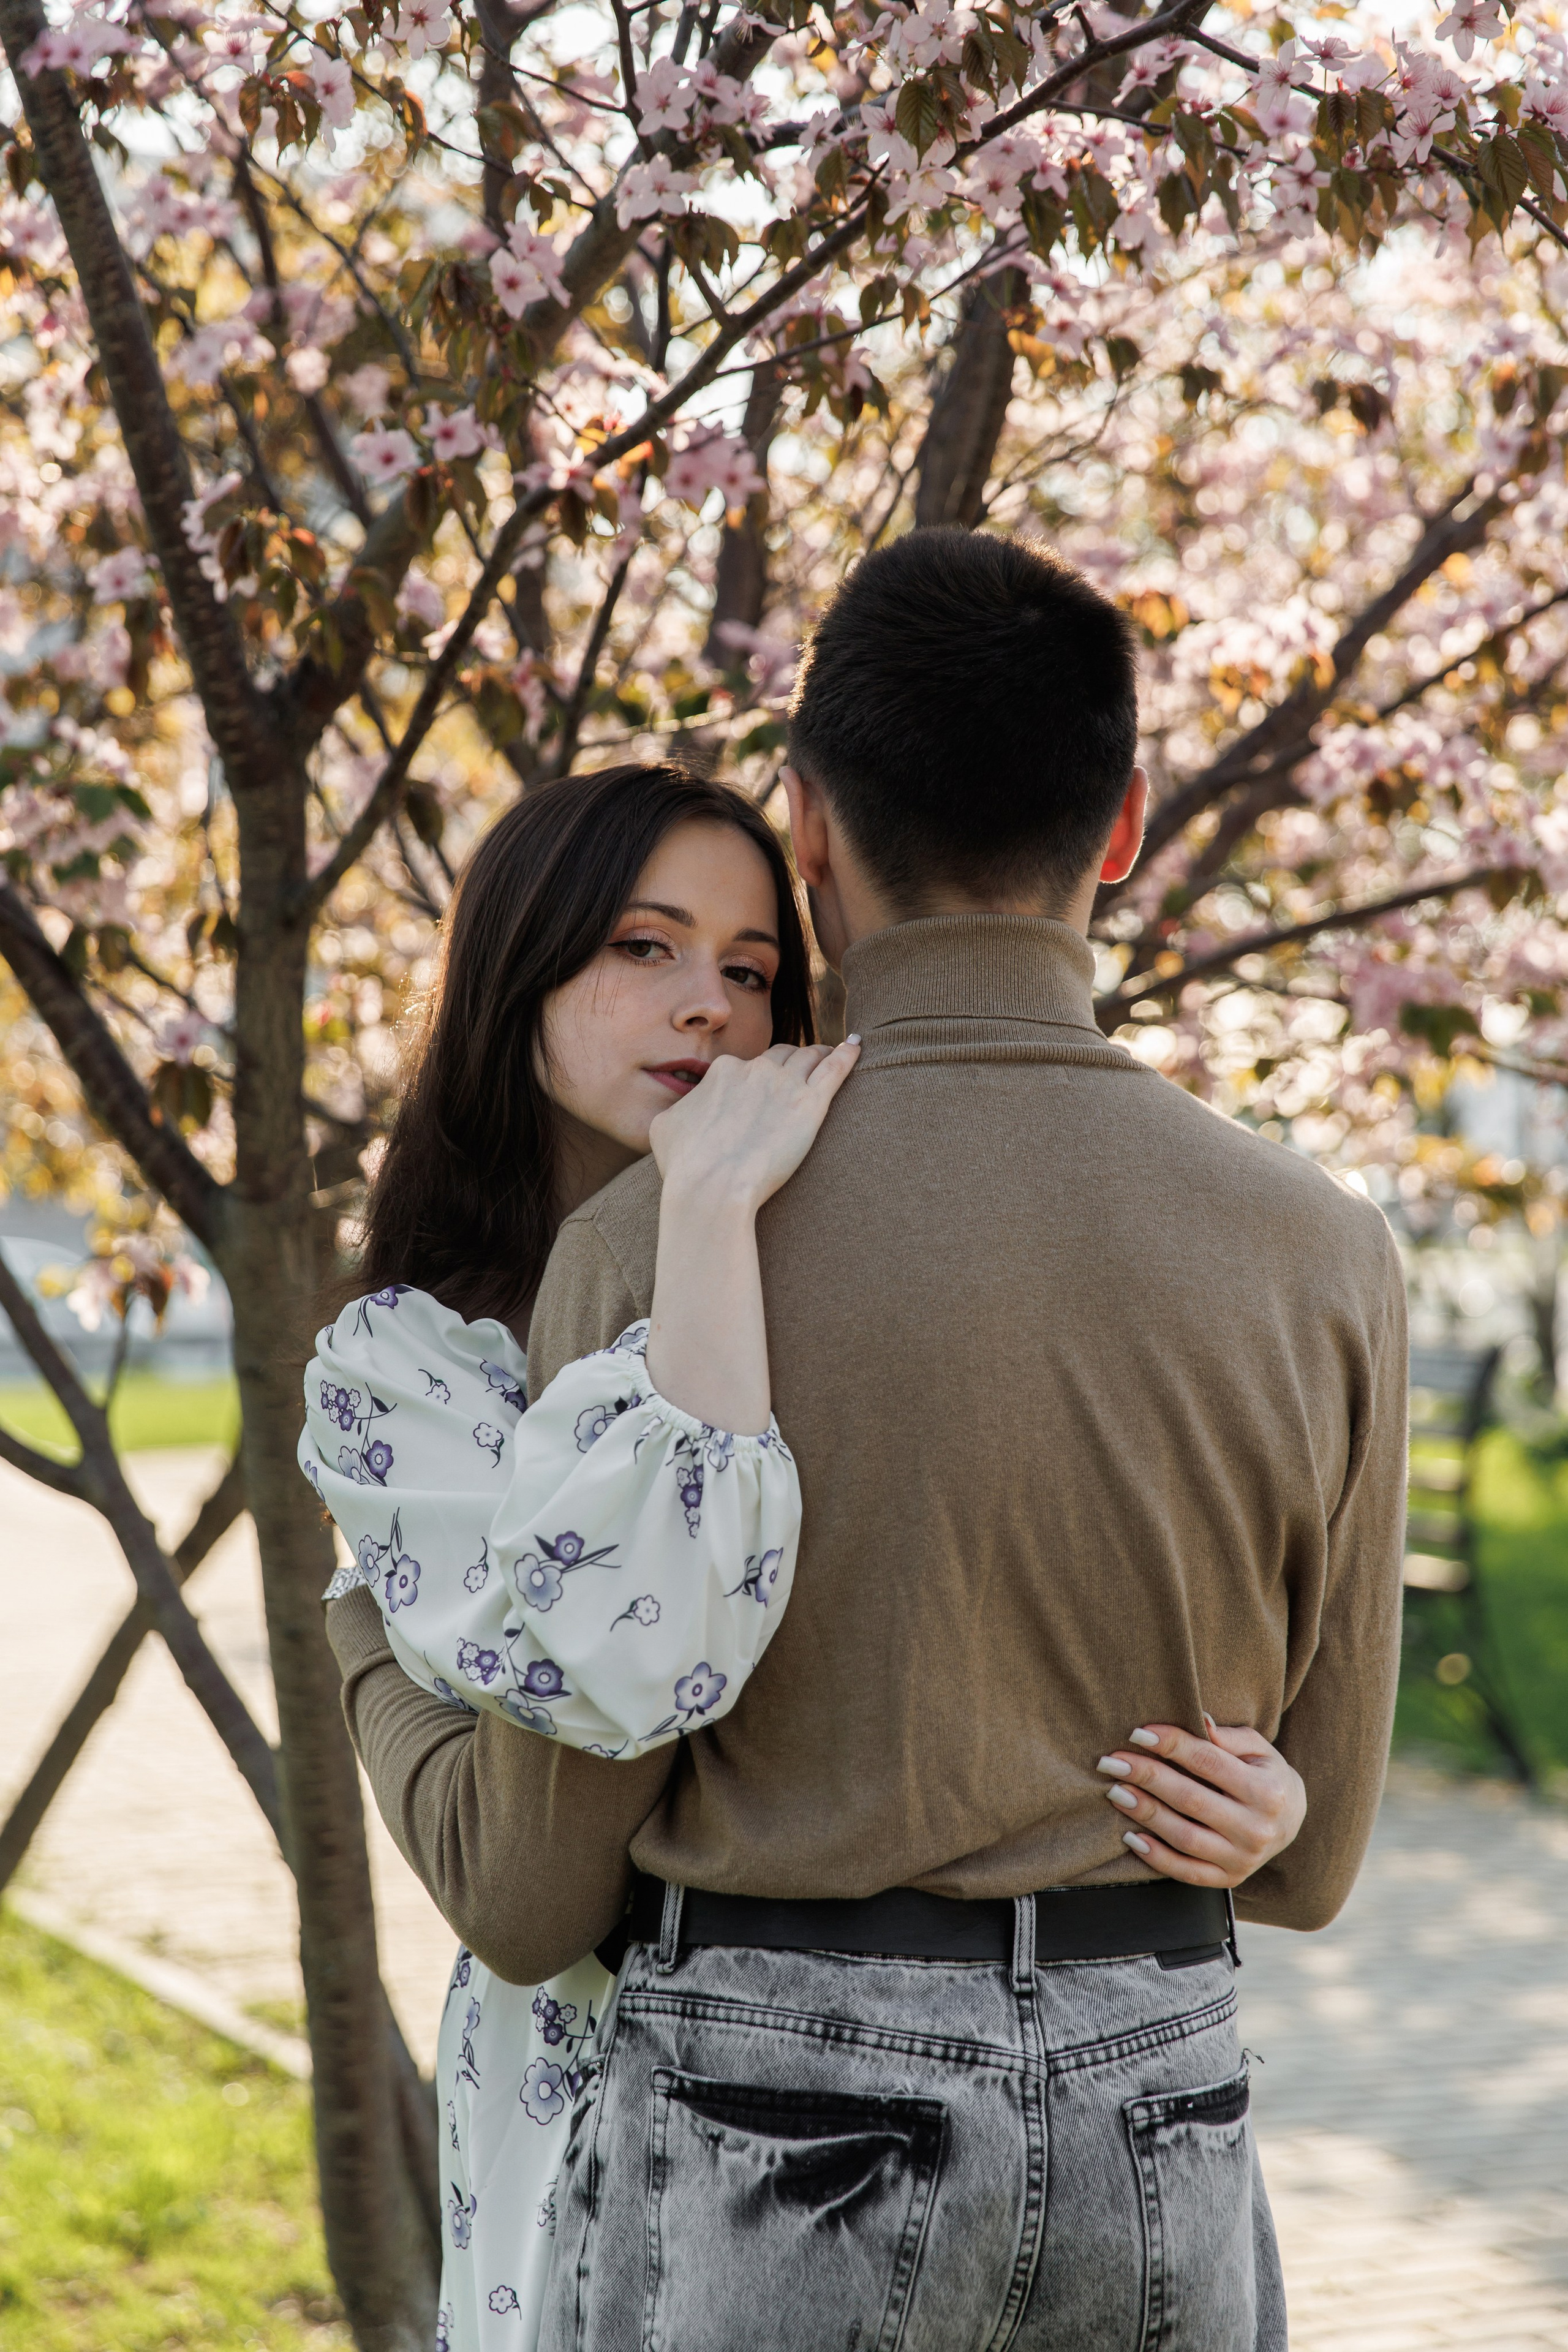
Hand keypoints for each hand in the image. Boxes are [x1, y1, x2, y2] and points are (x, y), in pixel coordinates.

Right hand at [648, 1038, 860, 1215]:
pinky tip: (857, 1045)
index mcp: (723, 1071)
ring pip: (809, 1057)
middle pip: (780, 1057)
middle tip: (801, 1068)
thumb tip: (683, 1110)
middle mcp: (755, 1069)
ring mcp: (785, 1084)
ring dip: (820, 1052)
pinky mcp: (811, 1104)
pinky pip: (835, 1069)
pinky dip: (847, 1053)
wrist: (712, 1185)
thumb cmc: (685, 1165)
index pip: (744, 1066)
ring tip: (830, 1053)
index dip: (754, 1077)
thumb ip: (679, 1110)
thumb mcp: (665, 1127)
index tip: (761, 1089)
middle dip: (789, 1061)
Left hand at [1095, 1717, 1305, 1889]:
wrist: (1291, 1822)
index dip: (1172, 1745)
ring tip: (1116, 1792)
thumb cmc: (1266, 1775)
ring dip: (1145, 1814)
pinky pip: (1187, 1872)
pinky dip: (1156, 1857)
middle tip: (1112, 1762)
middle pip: (1191, 1799)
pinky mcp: (1229, 1879)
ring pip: (1184, 1837)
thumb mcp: (1259, 1750)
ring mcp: (1243, 1859)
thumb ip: (1228, 1737)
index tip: (1138, 1733)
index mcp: (1267, 1790)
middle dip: (1147, 1777)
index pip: (1209, 1762)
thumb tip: (1199, 1719)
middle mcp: (1257, 1828)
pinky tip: (1131, 1837)